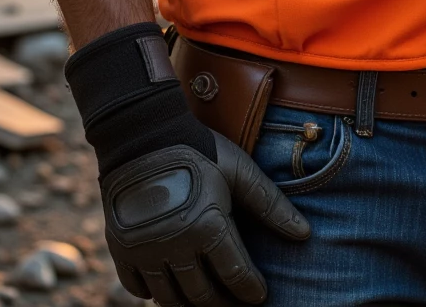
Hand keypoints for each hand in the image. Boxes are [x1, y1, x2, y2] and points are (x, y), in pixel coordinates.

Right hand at [103, 131, 308, 304]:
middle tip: (234, 300)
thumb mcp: (239, 171)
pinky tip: (169, 284)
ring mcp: (145, 251)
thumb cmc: (198, 150)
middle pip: (203, 295)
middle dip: (224, 303)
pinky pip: (137, 289)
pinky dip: (154, 293)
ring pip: (170, 299)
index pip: (236, 276)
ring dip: (189, 302)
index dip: (251, 290)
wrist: (143, 135)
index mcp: (208, 227)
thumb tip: (304, 234)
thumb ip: (270, 204)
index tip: (259, 295)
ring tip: (205, 296)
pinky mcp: (121, 249)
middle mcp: (175, 246)